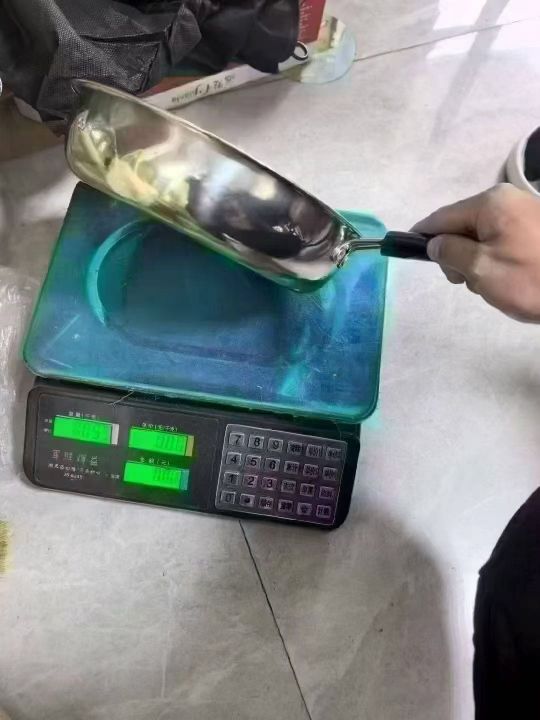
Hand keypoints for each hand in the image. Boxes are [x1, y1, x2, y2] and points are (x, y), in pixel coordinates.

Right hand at [413, 184, 539, 321]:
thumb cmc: (532, 279)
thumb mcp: (481, 270)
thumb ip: (450, 254)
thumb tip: (434, 244)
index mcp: (490, 203)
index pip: (441, 217)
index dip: (422, 237)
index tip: (404, 252)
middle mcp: (505, 200)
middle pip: (461, 226)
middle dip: (456, 256)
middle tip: (469, 283)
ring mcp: (523, 212)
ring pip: (480, 237)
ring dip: (477, 262)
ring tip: (495, 284)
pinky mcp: (535, 228)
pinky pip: (500, 241)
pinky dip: (495, 261)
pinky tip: (509, 279)